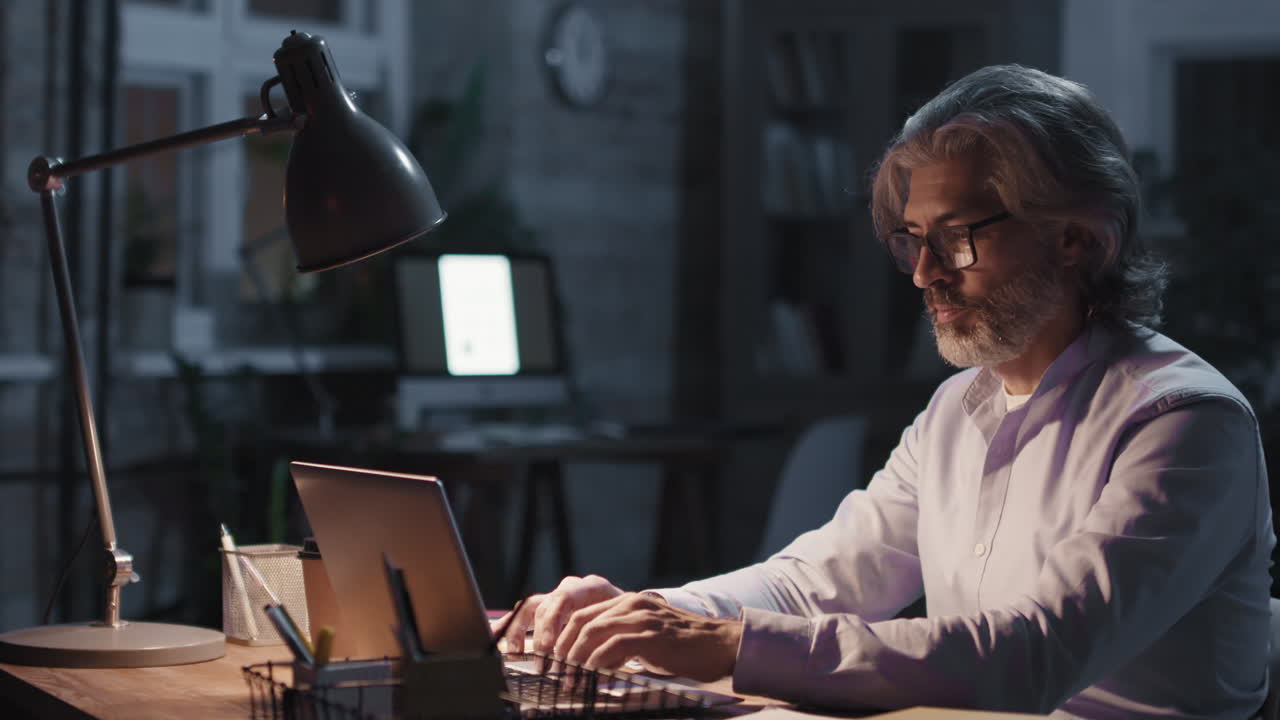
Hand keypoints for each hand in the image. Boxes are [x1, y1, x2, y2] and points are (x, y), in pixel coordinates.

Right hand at [493, 574, 624, 652]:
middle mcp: (571, 587)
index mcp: (591, 587)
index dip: (553, 626)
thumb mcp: (622, 623)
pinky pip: (525, 613)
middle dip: (541, 637)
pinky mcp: (549, 607)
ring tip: (517, 655)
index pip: (563, 600)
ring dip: (522, 633)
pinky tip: (497, 636)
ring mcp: (558, 595)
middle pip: (546, 607)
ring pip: (532, 608)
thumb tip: (596, 663)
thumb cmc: (626, 618)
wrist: (631, 608)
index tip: (550, 650)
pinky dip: (511, 625)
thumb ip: (607, 637)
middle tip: (542, 662)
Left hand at [555, 592, 740, 681]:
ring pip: (593, 632)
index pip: (584, 614)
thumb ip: (622, 640)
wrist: (720, 644)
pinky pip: (613, 647)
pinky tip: (593, 678)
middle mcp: (632, 604)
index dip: (564, 637)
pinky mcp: (650, 635)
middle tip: (555, 672)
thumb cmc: (684, 646)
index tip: (555, 660)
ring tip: (570, 680)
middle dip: (563, 648)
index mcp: (628, 601)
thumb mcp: (648, 635)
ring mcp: (641, 617)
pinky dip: (597, 663)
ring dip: (576, 660)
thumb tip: (593, 663)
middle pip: (582, 621)